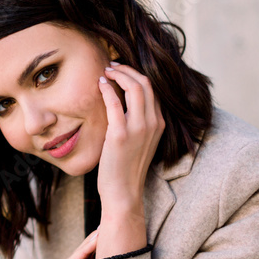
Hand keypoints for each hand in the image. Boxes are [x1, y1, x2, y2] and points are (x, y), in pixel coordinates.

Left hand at [96, 62, 165, 211]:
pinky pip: (114, 103)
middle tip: (112, 65)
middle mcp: (153, 123)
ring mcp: (138, 128)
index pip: (152, 90)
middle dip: (127, 69)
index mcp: (159, 124)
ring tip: (106, 71)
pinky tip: (100, 84)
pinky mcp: (120, 135)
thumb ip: (137, 123)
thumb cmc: (126, 168)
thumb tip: (122, 104)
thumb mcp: (139, 142)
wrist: (123, 193)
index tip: (121, 70)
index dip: (136, 75)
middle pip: (145, 83)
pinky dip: (107, 88)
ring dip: (119, 74)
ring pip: (134, 87)